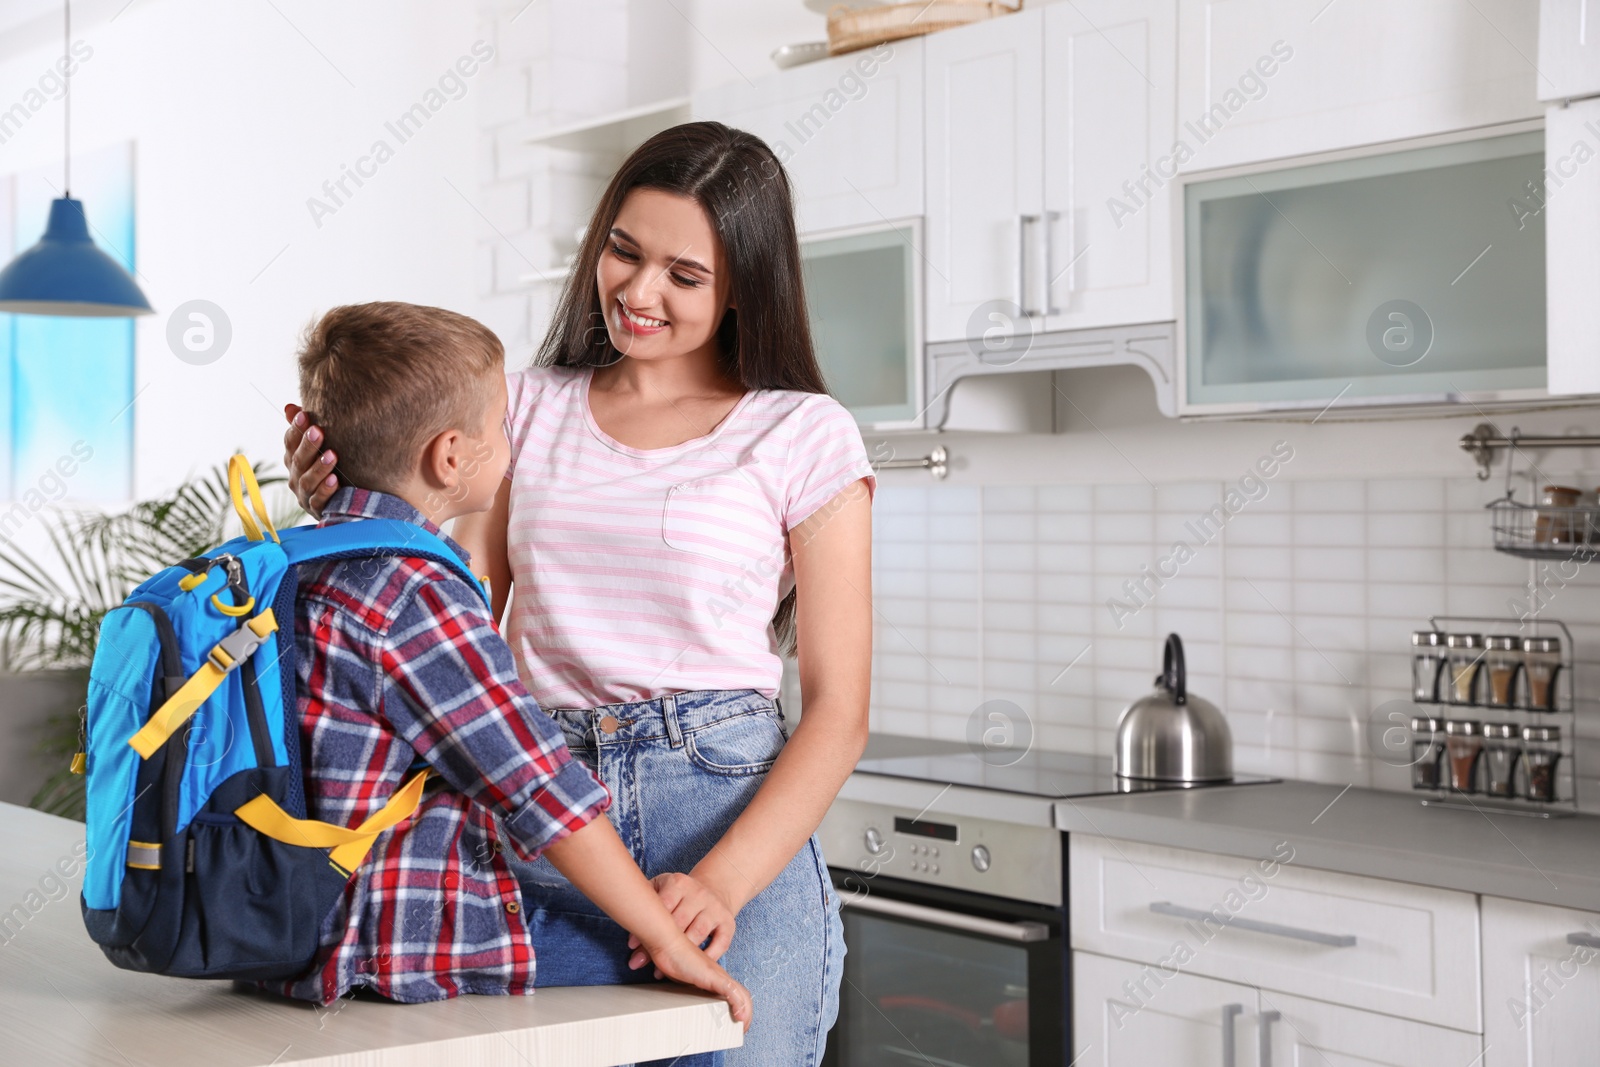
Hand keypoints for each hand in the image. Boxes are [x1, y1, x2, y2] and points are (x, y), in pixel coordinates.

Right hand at [282, 403, 339, 518]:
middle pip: (298, 461)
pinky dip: (325, 491)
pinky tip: (335, 480)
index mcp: (294, 460)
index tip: (304, 414)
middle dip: (307, 445)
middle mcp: (296, 477)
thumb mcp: (321, 448)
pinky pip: (319, 501)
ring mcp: (305, 495)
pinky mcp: (318, 510)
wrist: (348, 502)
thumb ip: (305, 429)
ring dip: (319, 467)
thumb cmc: (332, 468)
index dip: (295, 429)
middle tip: (318, 431)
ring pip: (307, 481)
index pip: (290, 443)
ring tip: (332, 455)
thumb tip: (289, 407)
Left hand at [627, 872, 736, 973]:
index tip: (632, 945)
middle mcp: (699, 893)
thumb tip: (631, 944)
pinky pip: (720, 944)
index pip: (662, 905)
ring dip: (680, 956)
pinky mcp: (728, 923)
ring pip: (697, 934)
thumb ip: (645, 908)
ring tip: (663, 972)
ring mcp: (715, 908)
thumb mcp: (661, 890)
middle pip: (678, 922)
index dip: (646, 926)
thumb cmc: (679, 897)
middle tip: (640, 963)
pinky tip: (692, 968)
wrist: (713, 889)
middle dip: (658, 945)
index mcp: (679, 883)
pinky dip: (706, 958)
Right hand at [643, 933, 752, 1031]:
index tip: (737, 1022)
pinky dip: (738, 1005)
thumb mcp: (682, 979)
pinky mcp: (712, 976)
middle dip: (746, 1014)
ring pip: (741, 995)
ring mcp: (717, 975)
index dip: (739, 1007)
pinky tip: (738, 1016)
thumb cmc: (672, 958)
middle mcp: (719, 975)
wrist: (667, 943)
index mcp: (714, 977)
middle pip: (743, 995)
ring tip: (743, 1027)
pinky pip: (731, 992)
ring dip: (745, 1013)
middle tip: (743, 1028)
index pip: (735, 993)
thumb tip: (681, 1003)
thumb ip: (687, 988)